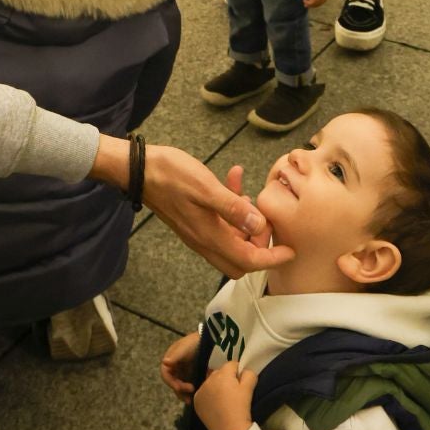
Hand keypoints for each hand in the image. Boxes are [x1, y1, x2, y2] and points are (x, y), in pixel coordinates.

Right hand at [117, 141, 292, 275]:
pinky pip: (220, 224)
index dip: (272, 259)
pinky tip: (233, 180)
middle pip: (241, 260)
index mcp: (210, 236)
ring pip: (232, 242)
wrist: (138, 169)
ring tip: (248, 193)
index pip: (248, 261)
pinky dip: (232, 208)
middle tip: (267, 221)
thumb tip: (259, 226)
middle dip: (259, 245)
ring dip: (246, 223)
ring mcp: (198, 232)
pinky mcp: (194, 221)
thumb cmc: (170, 175)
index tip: (291, 250)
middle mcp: (204, 240)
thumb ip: (233, 209)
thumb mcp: (206, 188)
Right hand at [161, 330, 200, 400]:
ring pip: (179, 386)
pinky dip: (189, 392)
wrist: (208, 340)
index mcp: (170, 360)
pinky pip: (187, 385)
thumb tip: (165, 362)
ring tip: (191, 401)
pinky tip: (195, 396)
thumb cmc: (194, 342)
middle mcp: (174, 367)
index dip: (170, 382)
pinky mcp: (190, 375)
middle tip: (189, 394)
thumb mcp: (185, 348)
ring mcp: (182, 371)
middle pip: (172, 382)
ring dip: (183, 394)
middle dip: (179, 390)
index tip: (178, 387)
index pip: (165, 374)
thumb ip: (176, 356)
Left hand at [193, 359, 258, 429]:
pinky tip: (215, 405)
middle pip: (220, 372)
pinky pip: (204, 393)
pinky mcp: (196, 401)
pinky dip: (209, 396)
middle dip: (227, 378)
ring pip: (211, 382)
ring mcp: (200, 390)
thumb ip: (249, 374)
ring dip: (217, 386)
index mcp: (223, 374)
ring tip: (224, 399)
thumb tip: (244, 371)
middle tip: (234, 392)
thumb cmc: (240, 408)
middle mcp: (209, 380)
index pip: (231, 364)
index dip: (238, 372)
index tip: (242, 383)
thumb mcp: (249, 388)